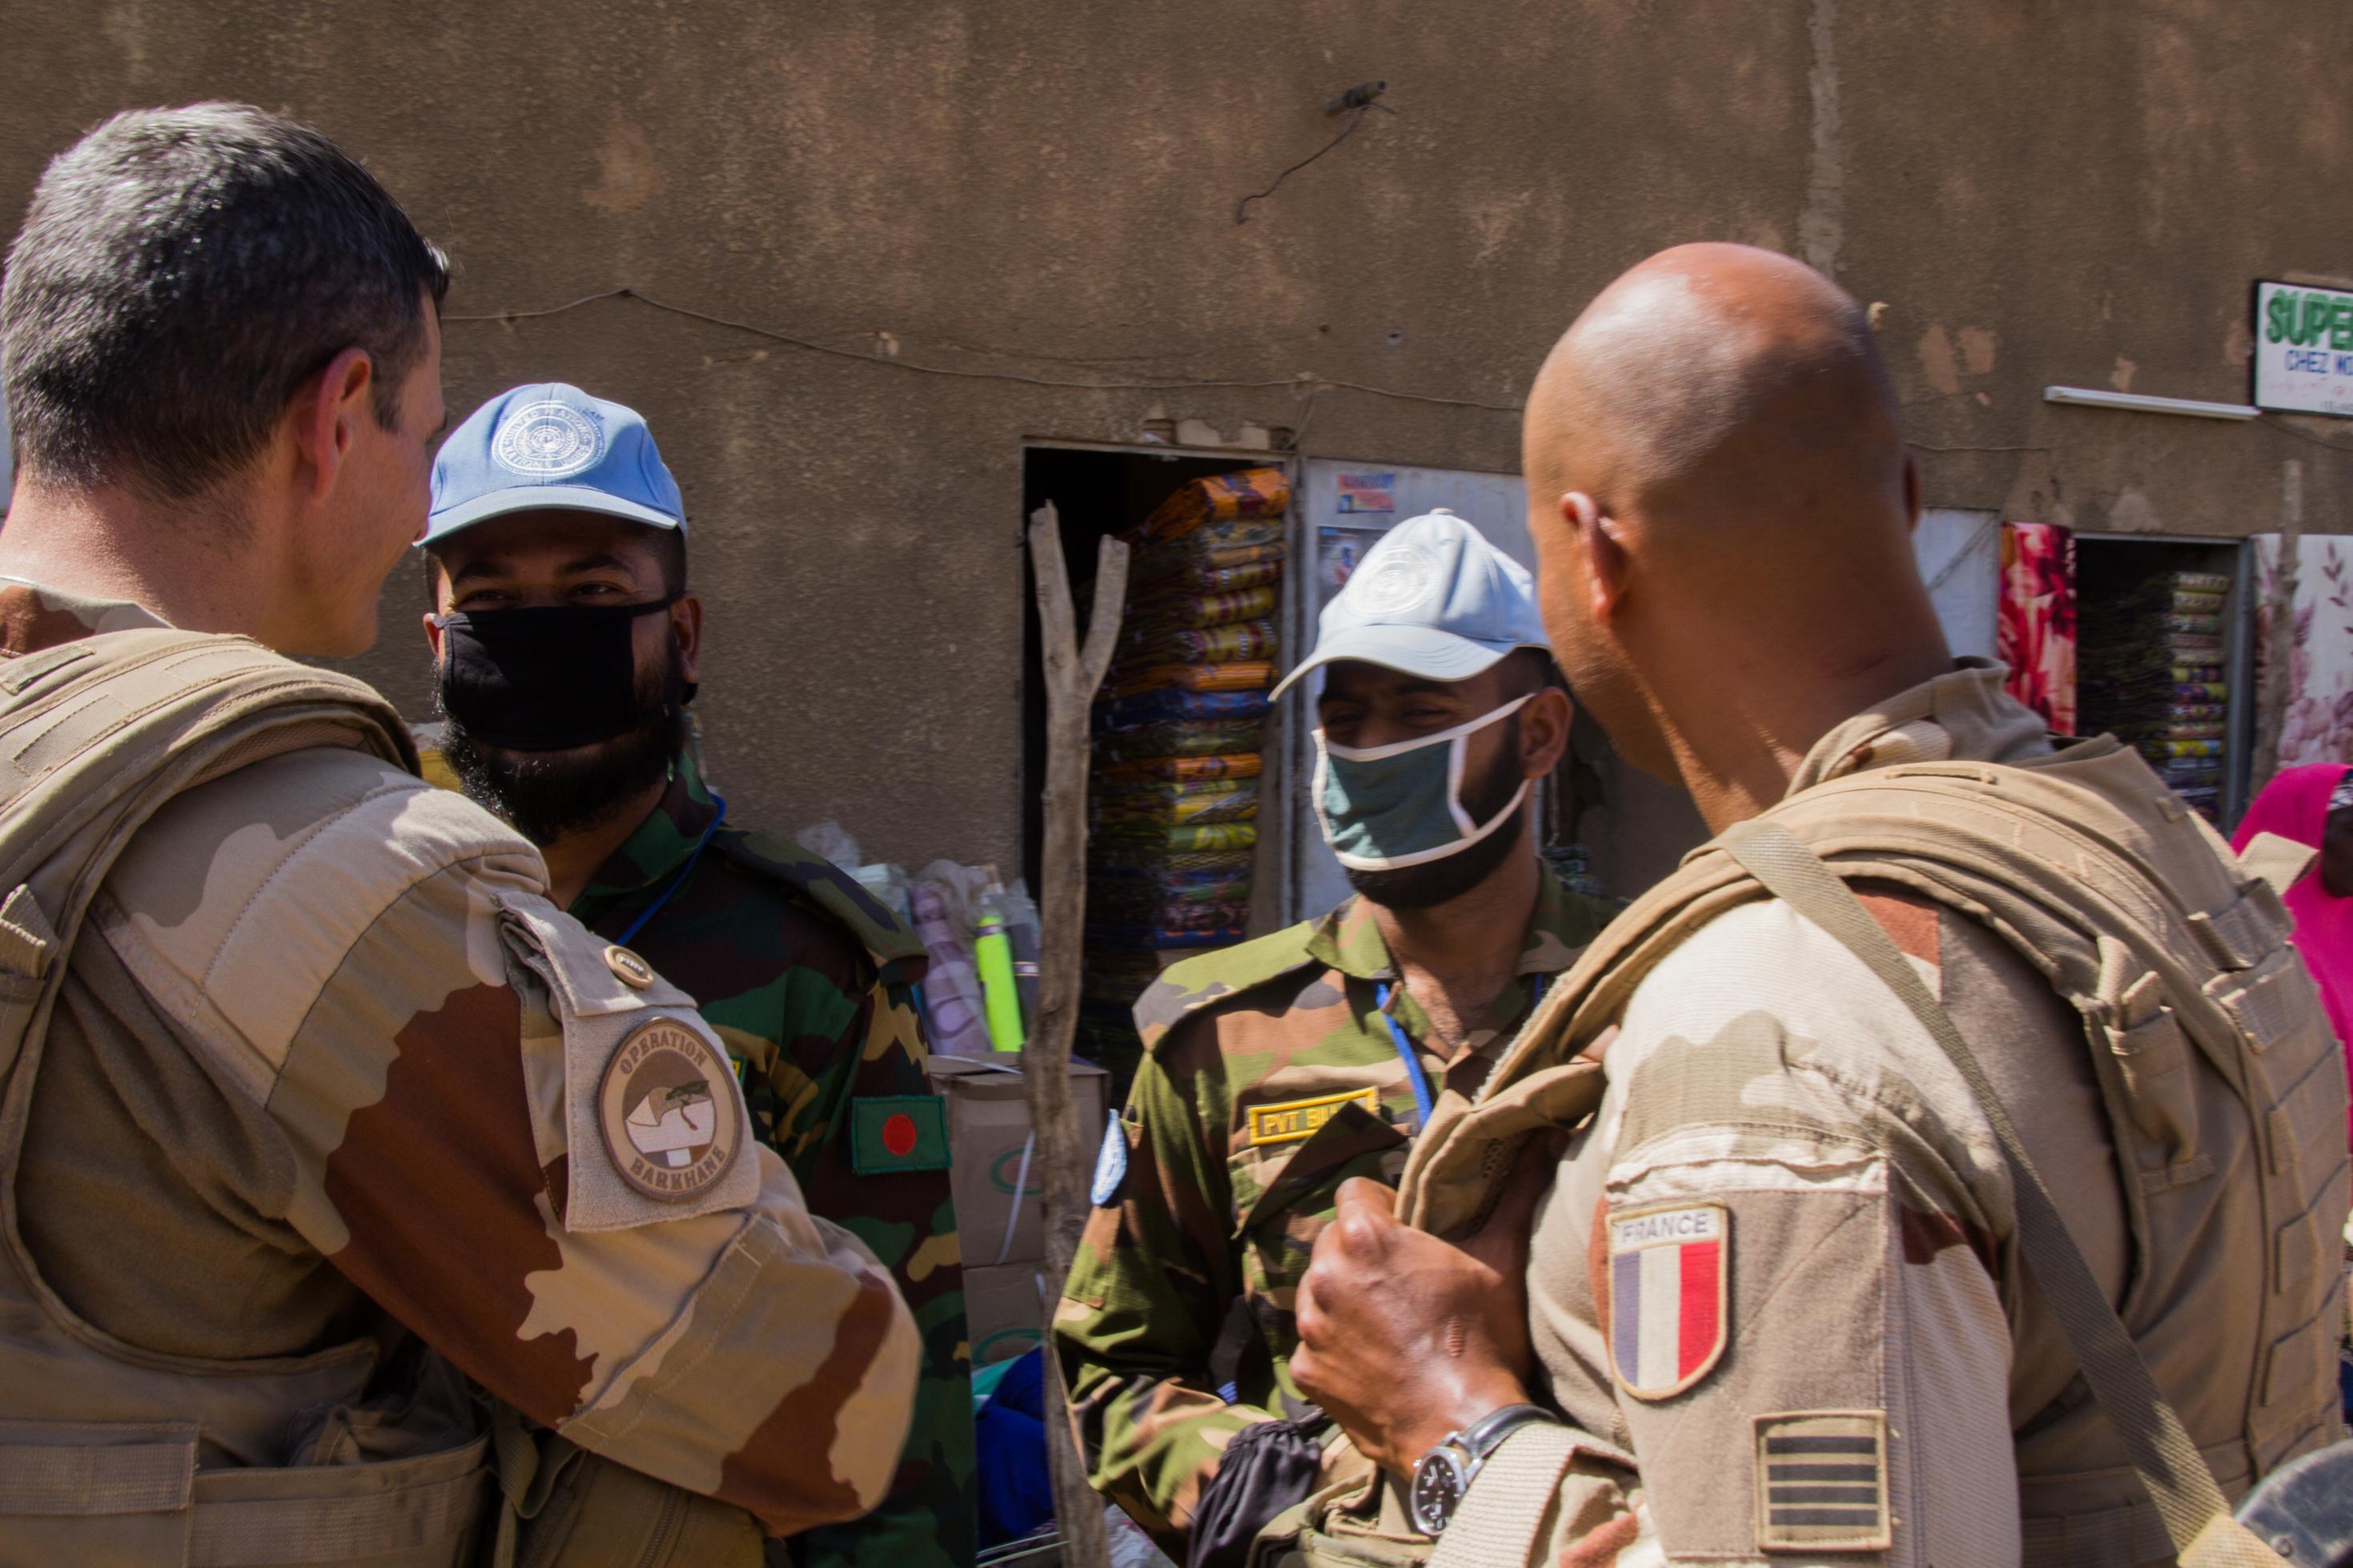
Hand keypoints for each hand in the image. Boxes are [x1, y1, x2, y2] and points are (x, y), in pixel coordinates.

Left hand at [1290, 1155, 1548, 1478]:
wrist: (1464, 1431)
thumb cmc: (1485, 1341)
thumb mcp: (1503, 1261)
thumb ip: (1514, 1193)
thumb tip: (1543, 1140)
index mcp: (1366, 1237)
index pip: (1356, 1190)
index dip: (1384, 1205)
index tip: (1410, 1229)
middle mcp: (1326, 1274)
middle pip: (1335, 1241)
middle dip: (1363, 1253)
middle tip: (1404, 1280)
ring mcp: (1312, 1325)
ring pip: (1321, 1290)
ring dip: (1346, 1297)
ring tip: (1391, 1322)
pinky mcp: (1307, 1371)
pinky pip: (1315, 1343)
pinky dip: (1338, 1347)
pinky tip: (1375, 1362)